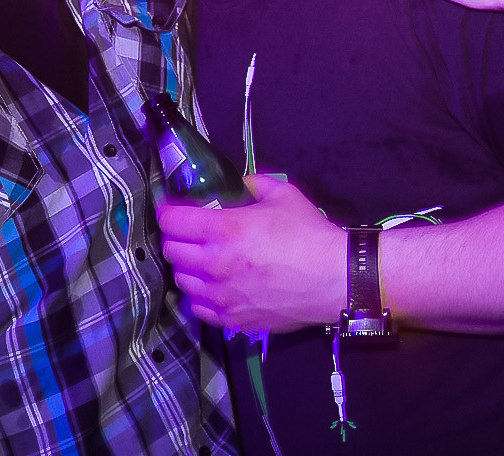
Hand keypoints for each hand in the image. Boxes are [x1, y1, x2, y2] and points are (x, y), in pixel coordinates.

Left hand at [157, 175, 344, 332]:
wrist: (334, 278)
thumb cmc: (309, 234)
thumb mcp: (283, 195)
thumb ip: (253, 184)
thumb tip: (238, 184)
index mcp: (225, 230)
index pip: (173, 221)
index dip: (169, 212)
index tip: (173, 210)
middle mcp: (216, 264)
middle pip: (171, 251)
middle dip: (176, 238)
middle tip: (189, 234)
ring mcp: (222, 296)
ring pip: (181, 281)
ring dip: (187, 268)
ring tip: (202, 261)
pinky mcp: (233, 319)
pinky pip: (198, 308)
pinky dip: (200, 296)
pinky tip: (214, 287)